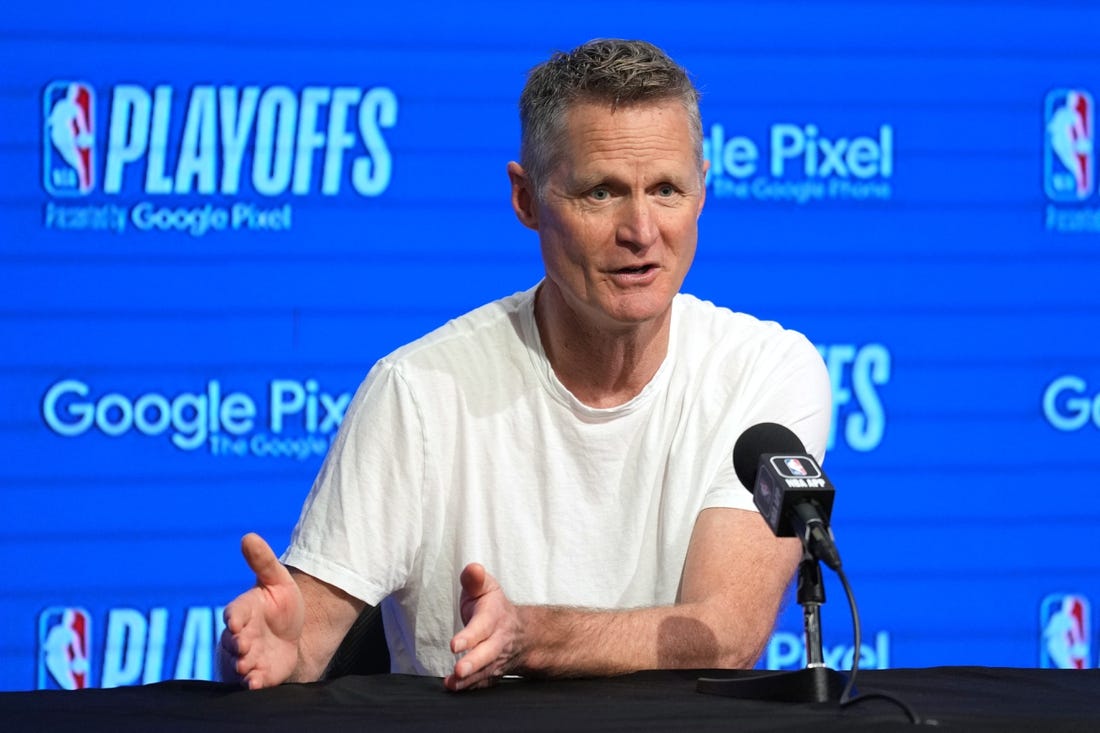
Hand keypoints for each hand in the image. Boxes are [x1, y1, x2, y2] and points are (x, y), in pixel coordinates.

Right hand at [218, 533, 304, 688]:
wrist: (292, 634)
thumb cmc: (280, 604)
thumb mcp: (277, 580)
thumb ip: (263, 561)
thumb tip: (248, 536)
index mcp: (243, 611)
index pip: (234, 613)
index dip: (234, 618)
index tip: (235, 621)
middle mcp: (240, 636)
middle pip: (234, 641)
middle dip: (238, 644)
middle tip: (245, 645)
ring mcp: (246, 657)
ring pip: (239, 663)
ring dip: (243, 665)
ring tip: (248, 666)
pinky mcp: (257, 675)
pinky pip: (250, 682)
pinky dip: (252, 683)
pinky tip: (256, 684)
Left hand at [444, 563, 523, 690]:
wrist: (520, 632)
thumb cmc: (494, 607)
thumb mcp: (486, 587)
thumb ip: (475, 579)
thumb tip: (472, 568)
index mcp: (494, 616)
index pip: (482, 627)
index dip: (470, 636)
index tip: (455, 645)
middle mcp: (498, 640)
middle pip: (487, 653)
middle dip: (474, 662)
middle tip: (459, 669)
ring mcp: (497, 658)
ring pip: (485, 671)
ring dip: (470, 679)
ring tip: (452, 682)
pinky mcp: (493, 671)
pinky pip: (483, 681)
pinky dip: (470, 687)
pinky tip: (453, 687)